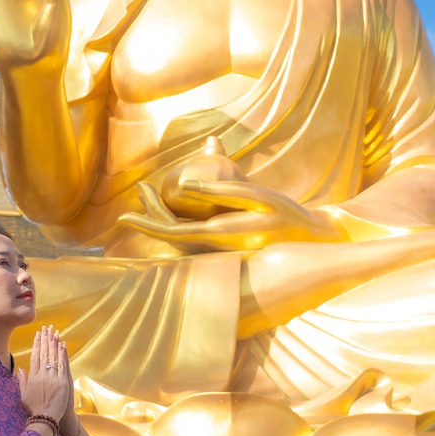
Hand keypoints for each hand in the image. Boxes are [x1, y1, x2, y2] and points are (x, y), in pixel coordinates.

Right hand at [18, 325, 71, 419]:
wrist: (46, 418)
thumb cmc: (35, 408)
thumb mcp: (24, 395)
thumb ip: (22, 381)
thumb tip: (20, 370)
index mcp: (32, 377)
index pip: (35, 357)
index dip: (36, 345)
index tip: (37, 335)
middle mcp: (42, 376)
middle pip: (44, 354)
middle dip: (45, 339)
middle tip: (46, 328)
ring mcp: (52, 378)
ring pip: (53, 357)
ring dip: (54, 343)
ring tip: (54, 332)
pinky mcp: (62, 382)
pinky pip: (63, 365)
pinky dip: (63, 354)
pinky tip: (63, 344)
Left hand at [117, 179, 347, 251]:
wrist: (311, 237)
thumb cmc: (286, 213)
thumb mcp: (257, 196)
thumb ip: (220, 190)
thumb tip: (182, 186)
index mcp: (218, 236)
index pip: (171, 232)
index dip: (146, 223)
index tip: (123, 215)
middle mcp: (215, 248)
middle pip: (172, 233)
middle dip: (151, 213)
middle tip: (139, 190)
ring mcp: (220, 249)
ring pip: (181, 235)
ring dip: (163, 214)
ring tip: (150, 192)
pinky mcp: (227, 245)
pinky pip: (194, 233)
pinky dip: (180, 217)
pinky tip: (178, 202)